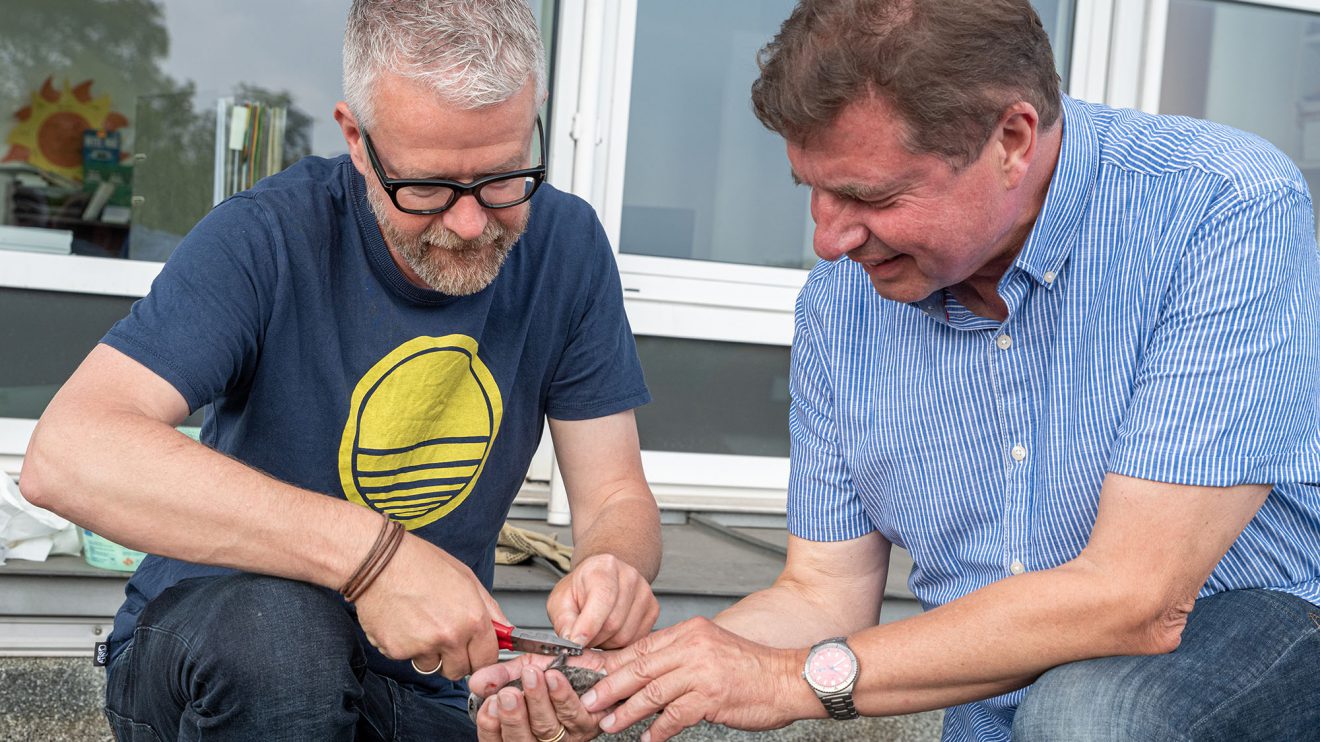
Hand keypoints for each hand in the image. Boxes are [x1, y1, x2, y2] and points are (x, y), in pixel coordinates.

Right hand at [354, 534, 508, 679]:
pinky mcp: (396, 651)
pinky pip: (406, 658)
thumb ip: (489, 609)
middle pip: (460, 671)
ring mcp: (423, 646)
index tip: (475, 652)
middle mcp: (450, 636)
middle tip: (444, 637)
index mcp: (472, 618)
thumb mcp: (466, 578)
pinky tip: (402, 622)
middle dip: (455, 659)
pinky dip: (404, 646)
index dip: (481, 656)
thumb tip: (504, 630)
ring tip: (420, 624)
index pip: (488, 659)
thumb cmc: (420, 563)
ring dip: (428, 654)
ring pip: (432, 667)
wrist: (379, 562)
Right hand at [473, 652, 610, 741]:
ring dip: (537, 700)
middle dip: (513, 717)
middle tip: (508, 694)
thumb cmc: (560, 670)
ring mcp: (563, 736)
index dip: (490, 725)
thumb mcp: (524, 668)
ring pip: (545, 728)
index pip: (496, 738)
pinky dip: (562, 695)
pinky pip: (572, 715)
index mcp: (520, 728)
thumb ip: (500, 675)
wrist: (596, 664)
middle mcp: (539, 738)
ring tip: (532, 676)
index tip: (490, 703)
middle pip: (520, 740)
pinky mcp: (586, 726)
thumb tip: (477, 682)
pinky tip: (555, 678)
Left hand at [547, 553, 658, 648]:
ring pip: (625, 636)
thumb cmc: (581, 588)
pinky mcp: (653, 610)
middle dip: (593, 638)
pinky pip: (636, 640)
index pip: (602, 599)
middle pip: (613, 623)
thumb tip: (572, 641)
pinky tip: (609, 634)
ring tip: (596, 632)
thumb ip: (563, 621)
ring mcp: (645, 593)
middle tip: (582, 637)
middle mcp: (630, 577)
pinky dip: (619, 645)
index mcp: (604, 567)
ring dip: (606, 644)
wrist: (602, 578)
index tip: (576, 642)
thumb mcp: (561, 600)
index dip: (588, 626)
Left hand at [582, 617, 801, 741]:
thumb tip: (645, 671)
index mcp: (689, 632)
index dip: (611, 661)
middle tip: (588, 701)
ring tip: (609, 724)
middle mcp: (692, 646)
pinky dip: (658, 730)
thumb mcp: (711, 648)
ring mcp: (702, 671)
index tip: (587, 671)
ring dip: (627, 711)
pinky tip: (647, 738)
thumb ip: (680, 655)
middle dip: (609, 687)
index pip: (640, 646)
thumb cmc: (751, 667)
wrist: (789, 678)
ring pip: (652, 692)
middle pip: (639, 667)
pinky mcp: (712, 696)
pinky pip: (675, 715)